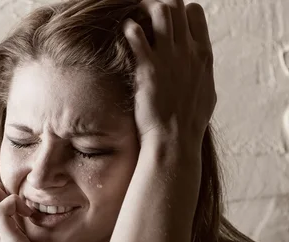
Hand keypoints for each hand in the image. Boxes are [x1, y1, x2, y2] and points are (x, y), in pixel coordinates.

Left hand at [123, 0, 216, 155]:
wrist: (174, 140)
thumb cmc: (188, 124)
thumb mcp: (205, 94)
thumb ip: (201, 74)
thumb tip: (199, 68)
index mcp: (203, 54)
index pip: (194, 12)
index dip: (178, 11)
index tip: (165, 23)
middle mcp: (188, 50)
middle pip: (176, 5)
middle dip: (158, 5)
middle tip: (144, 16)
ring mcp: (168, 57)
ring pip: (160, 11)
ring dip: (144, 12)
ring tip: (134, 21)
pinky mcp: (148, 67)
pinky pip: (136, 34)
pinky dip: (129, 28)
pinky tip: (125, 32)